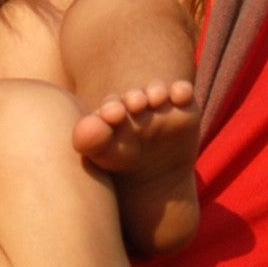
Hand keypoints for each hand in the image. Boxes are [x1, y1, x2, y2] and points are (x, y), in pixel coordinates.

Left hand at [74, 79, 199, 177]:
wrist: (157, 175)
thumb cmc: (121, 161)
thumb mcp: (104, 154)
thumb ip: (89, 141)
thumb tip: (84, 129)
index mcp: (112, 110)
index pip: (110, 106)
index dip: (111, 109)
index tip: (112, 115)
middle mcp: (135, 102)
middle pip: (134, 96)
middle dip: (134, 98)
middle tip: (135, 105)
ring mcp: (159, 102)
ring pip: (157, 91)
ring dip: (156, 91)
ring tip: (156, 99)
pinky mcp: (183, 105)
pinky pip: (182, 92)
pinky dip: (182, 90)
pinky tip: (180, 95)